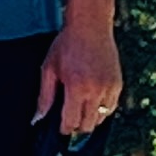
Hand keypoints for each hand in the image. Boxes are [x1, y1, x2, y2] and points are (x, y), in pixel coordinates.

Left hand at [38, 23, 122, 138]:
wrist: (90, 25)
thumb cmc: (67, 45)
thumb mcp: (49, 69)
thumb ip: (44, 97)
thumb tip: (38, 118)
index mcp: (76, 88)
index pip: (71, 122)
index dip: (64, 129)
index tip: (60, 128)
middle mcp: (95, 91)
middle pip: (88, 125)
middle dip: (77, 127)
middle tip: (69, 120)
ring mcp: (109, 88)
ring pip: (101, 119)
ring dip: (90, 119)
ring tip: (80, 109)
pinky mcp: (118, 84)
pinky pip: (112, 107)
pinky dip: (102, 110)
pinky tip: (92, 102)